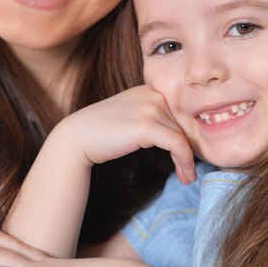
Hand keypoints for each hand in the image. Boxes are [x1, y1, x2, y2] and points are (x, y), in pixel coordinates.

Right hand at [60, 84, 195, 183]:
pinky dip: (185, 161)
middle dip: (189, 149)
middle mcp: (153, 94)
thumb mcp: (132, 117)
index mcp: (150, 89)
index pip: (178, 114)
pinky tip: (185, 174)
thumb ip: (153, 119)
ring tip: (187, 177)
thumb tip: (179, 139)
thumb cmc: (102, 132)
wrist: (77, 137)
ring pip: (183, 136)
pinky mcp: (148, 125)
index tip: (188, 156)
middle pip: (183, 125)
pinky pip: (177, 144)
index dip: (187, 136)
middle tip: (190, 171)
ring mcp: (151, 107)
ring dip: (188, 160)